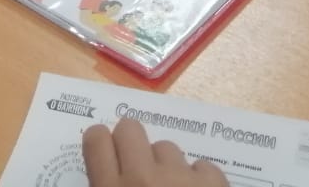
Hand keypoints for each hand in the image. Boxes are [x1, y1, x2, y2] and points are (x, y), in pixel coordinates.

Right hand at [83, 119, 228, 186]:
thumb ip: (105, 185)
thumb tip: (106, 172)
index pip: (95, 139)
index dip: (101, 145)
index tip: (108, 156)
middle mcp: (141, 176)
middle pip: (130, 128)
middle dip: (133, 144)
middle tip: (139, 169)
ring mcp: (179, 177)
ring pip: (168, 147)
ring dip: (168, 166)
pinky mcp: (213, 182)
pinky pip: (203, 166)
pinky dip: (201, 181)